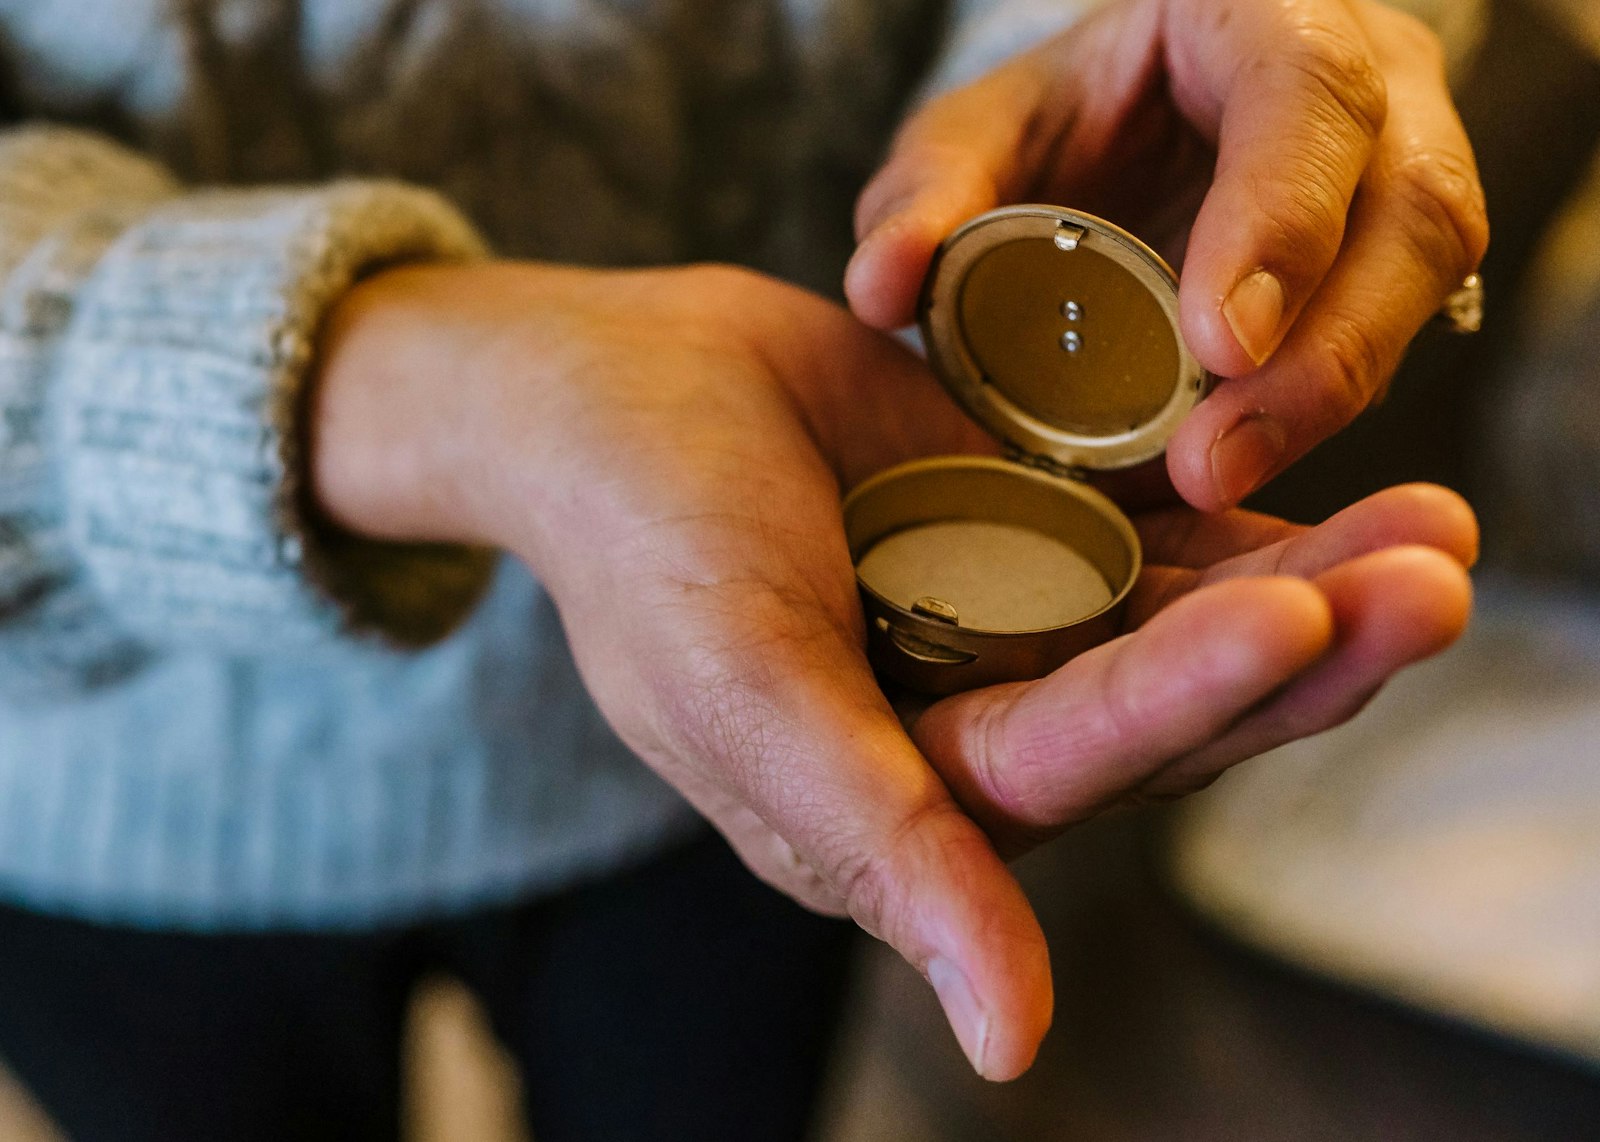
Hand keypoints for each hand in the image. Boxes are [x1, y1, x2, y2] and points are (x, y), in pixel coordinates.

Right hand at [310, 262, 1475, 1079]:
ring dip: (1315, 571)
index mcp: (912, 794)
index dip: (1190, 692)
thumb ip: (883, 852)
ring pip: (1188, 613)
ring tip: (1437, 518)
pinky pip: (1155, 526)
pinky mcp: (1031, 528)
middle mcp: (982, 719)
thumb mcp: (748, 699)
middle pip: (1171, 698)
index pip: (1078, 753)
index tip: (1304, 611)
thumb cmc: (645, 548)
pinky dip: (1246, 505)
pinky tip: (1351, 480)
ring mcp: (1014, 617)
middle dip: (1307, 640)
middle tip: (1434, 569)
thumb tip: (1013, 1046)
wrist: (615, 396)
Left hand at [846, 0, 1488, 510]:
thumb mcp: (979, 135)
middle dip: (1321, 351)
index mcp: (1262, 11)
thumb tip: (881, 287)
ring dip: (1326, 395)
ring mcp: (1405, 166)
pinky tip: (1239, 459)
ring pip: (1423, 281)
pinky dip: (1316, 408)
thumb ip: (929, 196)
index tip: (1217, 344)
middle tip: (1214, 460)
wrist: (1136, 125)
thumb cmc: (1066, 119)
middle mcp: (1372, 83)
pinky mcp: (1399, 260)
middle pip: (1411, 206)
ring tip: (1217, 475)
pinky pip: (1394, 338)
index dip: (1277, 219)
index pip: (1307, 93)